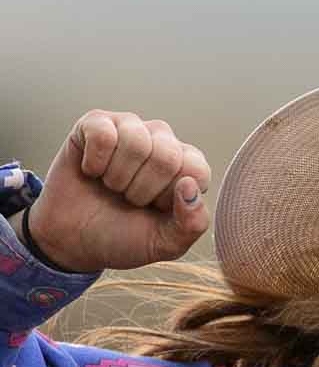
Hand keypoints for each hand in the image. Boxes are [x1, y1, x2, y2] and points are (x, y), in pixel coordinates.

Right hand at [27, 111, 211, 271]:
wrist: (73, 239)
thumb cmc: (123, 238)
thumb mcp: (166, 244)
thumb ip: (192, 223)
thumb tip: (189, 185)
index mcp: (189, 168)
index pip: (196, 171)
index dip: (168, 198)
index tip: (153, 209)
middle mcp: (165, 142)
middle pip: (167, 156)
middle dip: (141, 190)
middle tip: (128, 199)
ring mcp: (131, 128)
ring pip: (136, 142)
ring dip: (117, 177)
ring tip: (111, 186)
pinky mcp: (96, 122)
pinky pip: (103, 134)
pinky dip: (94, 162)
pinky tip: (92, 171)